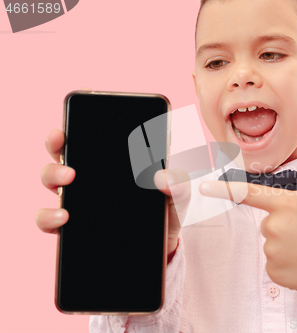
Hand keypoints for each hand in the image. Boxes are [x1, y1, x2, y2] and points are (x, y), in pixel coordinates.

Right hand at [36, 87, 189, 260]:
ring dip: (52, 176)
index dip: (74, 124)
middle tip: (67, 149)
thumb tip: (163, 177)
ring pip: (51, 180)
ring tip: (68, 180)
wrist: (162, 245)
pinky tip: (63, 216)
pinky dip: (50, 217)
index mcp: (113, 161)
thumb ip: (178, 183)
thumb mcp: (178, 195)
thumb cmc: (168, 210)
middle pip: (61, 153)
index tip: (68, 119)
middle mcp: (90, 176)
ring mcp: (80, 199)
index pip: (88, 136)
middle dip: (56, 146)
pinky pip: (50, 220)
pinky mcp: (74, 226)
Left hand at [199, 181, 296, 298]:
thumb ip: (288, 201)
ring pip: (271, 245)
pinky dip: (287, 265)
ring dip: (286, 247)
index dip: (224, 190)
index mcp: (286, 204)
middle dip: (283, 227)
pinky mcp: (275, 273)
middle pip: (267, 225)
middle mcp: (275, 226)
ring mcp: (274, 251)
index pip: (249, 193)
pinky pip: (274, 264)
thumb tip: (270, 211)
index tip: (203, 187)